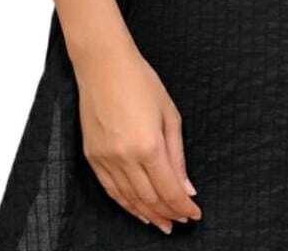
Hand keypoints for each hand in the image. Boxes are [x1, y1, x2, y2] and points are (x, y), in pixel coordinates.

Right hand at [73, 39, 201, 234]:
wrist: (103, 64)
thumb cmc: (140, 81)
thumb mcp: (169, 113)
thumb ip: (177, 155)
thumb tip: (186, 187)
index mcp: (148, 145)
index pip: (169, 189)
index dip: (183, 206)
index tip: (195, 213)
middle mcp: (125, 157)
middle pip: (150, 199)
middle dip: (168, 213)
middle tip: (181, 221)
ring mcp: (105, 158)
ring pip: (129, 199)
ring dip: (148, 214)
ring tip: (163, 223)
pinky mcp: (92, 156)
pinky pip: (110, 190)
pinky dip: (125, 204)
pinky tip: (137, 210)